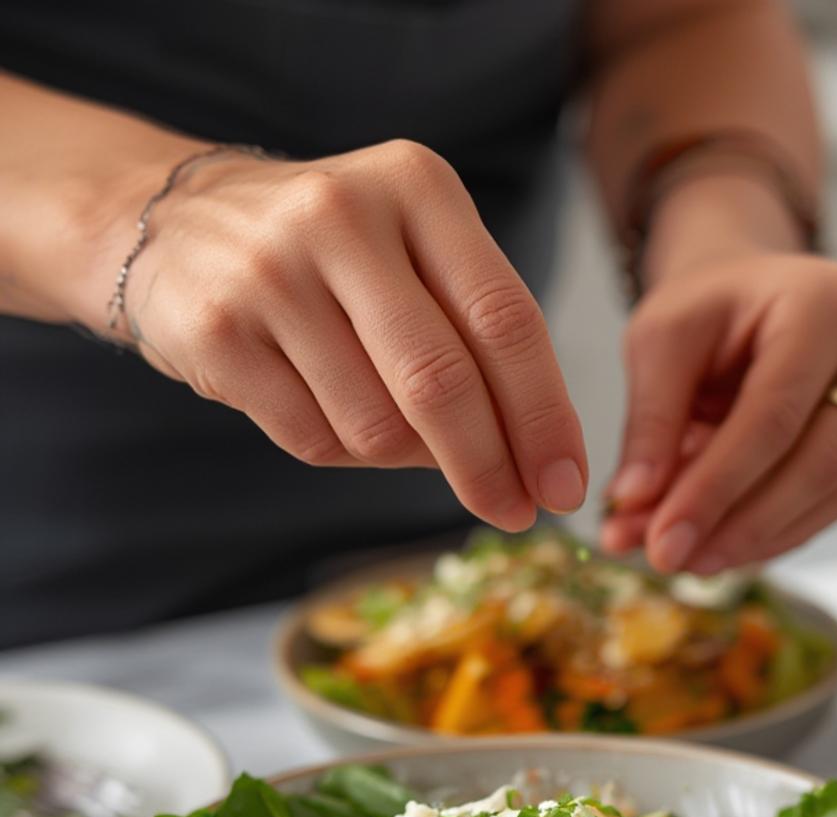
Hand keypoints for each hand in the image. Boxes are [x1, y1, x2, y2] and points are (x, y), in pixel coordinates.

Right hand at [117, 141, 586, 529]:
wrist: (173, 225)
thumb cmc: (331, 257)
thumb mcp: (414, 255)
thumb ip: (477, 337)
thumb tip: (534, 466)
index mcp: (417, 187)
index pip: (505, 320)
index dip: (545, 416)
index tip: (567, 486)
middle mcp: (343, 215)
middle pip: (443, 381)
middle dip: (489, 467)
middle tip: (515, 514)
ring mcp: (272, 273)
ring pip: (376, 428)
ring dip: (400, 456)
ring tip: (383, 421)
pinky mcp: (218, 332)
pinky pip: (312, 439)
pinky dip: (338, 450)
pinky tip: (326, 410)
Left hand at [601, 252, 836, 572]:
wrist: (751, 292)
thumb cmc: (710, 307)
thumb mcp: (660, 340)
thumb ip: (650, 421)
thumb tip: (634, 504)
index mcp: (827, 304)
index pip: (774, 416)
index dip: (716, 488)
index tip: (661, 539)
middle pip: (818, 463)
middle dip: (737, 524)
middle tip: (669, 559)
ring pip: (834, 493)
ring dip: (756, 539)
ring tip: (687, 559)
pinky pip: (835, 503)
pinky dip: (776, 534)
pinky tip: (723, 549)